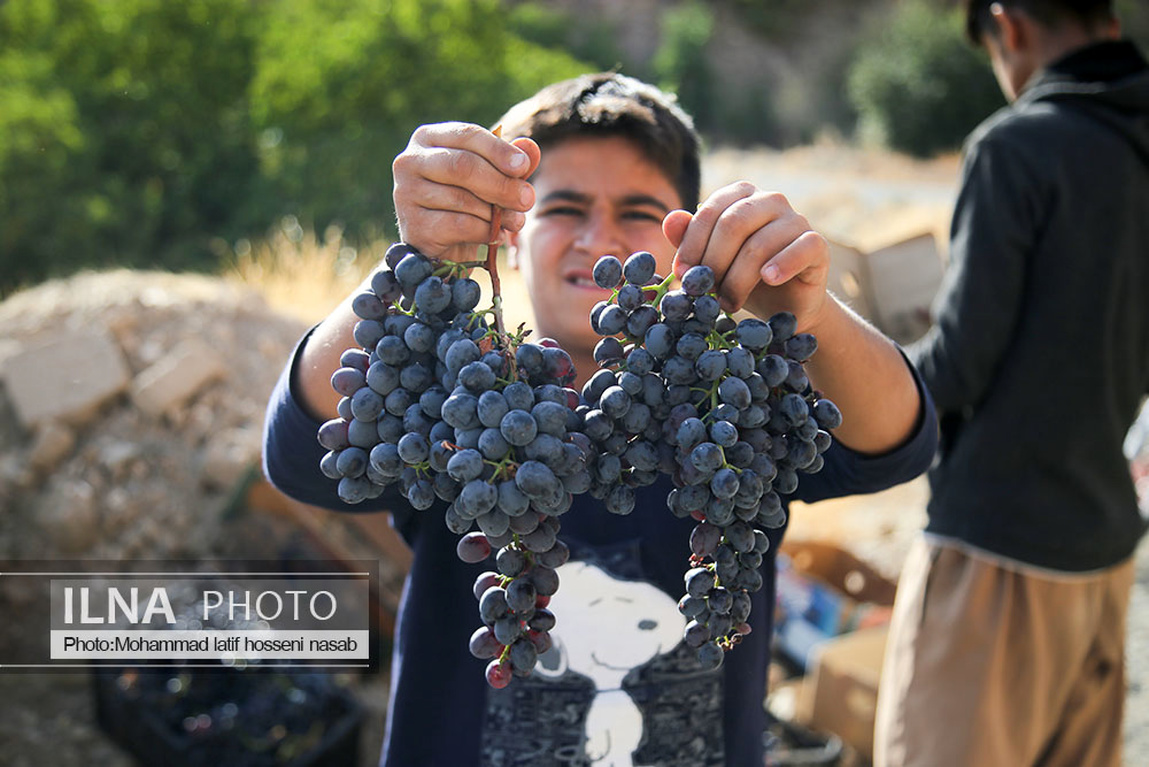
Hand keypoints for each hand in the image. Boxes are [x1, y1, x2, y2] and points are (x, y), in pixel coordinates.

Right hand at [392, 122, 540, 260]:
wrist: (442, 246)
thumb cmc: (468, 202)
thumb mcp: (493, 177)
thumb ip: (511, 162)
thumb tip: (530, 148)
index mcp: (429, 138)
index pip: (467, 134)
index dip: (498, 150)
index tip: (524, 167)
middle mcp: (409, 161)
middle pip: (462, 166)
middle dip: (501, 184)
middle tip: (527, 199)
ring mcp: (405, 194)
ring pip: (462, 198)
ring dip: (496, 213)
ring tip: (515, 221)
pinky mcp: (413, 226)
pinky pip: (458, 225)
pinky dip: (484, 231)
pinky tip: (496, 235)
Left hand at [662, 182, 830, 330]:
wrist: (784, 306)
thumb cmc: (742, 278)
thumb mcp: (711, 261)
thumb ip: (690, 240)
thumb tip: (670, 219)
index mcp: (741, 196)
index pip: (711, 211)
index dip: (692, 244)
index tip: (680, 274)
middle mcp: (770, 200)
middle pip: (733, 224)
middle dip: (713, 263)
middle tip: (704, 292)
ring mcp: (796, 220)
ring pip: (760, 244)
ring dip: (738, 279)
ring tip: (728, 303)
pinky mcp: (817, 244)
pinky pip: (800, 248)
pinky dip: (782, 264)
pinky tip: (768, 279)